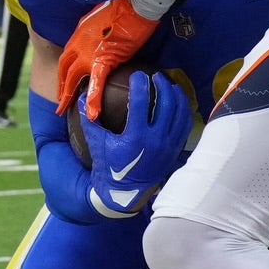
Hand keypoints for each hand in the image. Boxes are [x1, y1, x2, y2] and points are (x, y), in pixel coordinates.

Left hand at [58, 0, 162, 110]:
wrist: (134, 7)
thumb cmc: (122, 8)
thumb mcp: (100, 18)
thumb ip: (93, 31)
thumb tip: (96, 40)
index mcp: (78, 35)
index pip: (66, 58)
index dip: (63, 72)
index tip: (64, 83)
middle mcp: (79, 46)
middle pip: (64, 70)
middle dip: (61, 87)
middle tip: (60, 104)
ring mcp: (89, 54)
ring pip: (72, 78)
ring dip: (67, 96)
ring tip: (64, 111)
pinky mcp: (104, 60)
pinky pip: (96, 83)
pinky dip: (93, 99)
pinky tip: (92, 114)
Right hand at [82, 73, 190, 218]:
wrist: (126, 193)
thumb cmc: (110, 167)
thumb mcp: (97, 144)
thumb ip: (90, 121)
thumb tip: (83, 97)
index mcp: (136, 137)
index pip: (141, 102)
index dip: (140, 84)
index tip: (138, 75)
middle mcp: (156, 140)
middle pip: (166, 103)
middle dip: (162, 85)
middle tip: (156, 76)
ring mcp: (169, 145)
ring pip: (180, 112)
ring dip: (176, 95)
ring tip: (170, 85)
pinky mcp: (176, 150)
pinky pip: (185, 124)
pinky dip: (184, 110)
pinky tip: (179, 102)